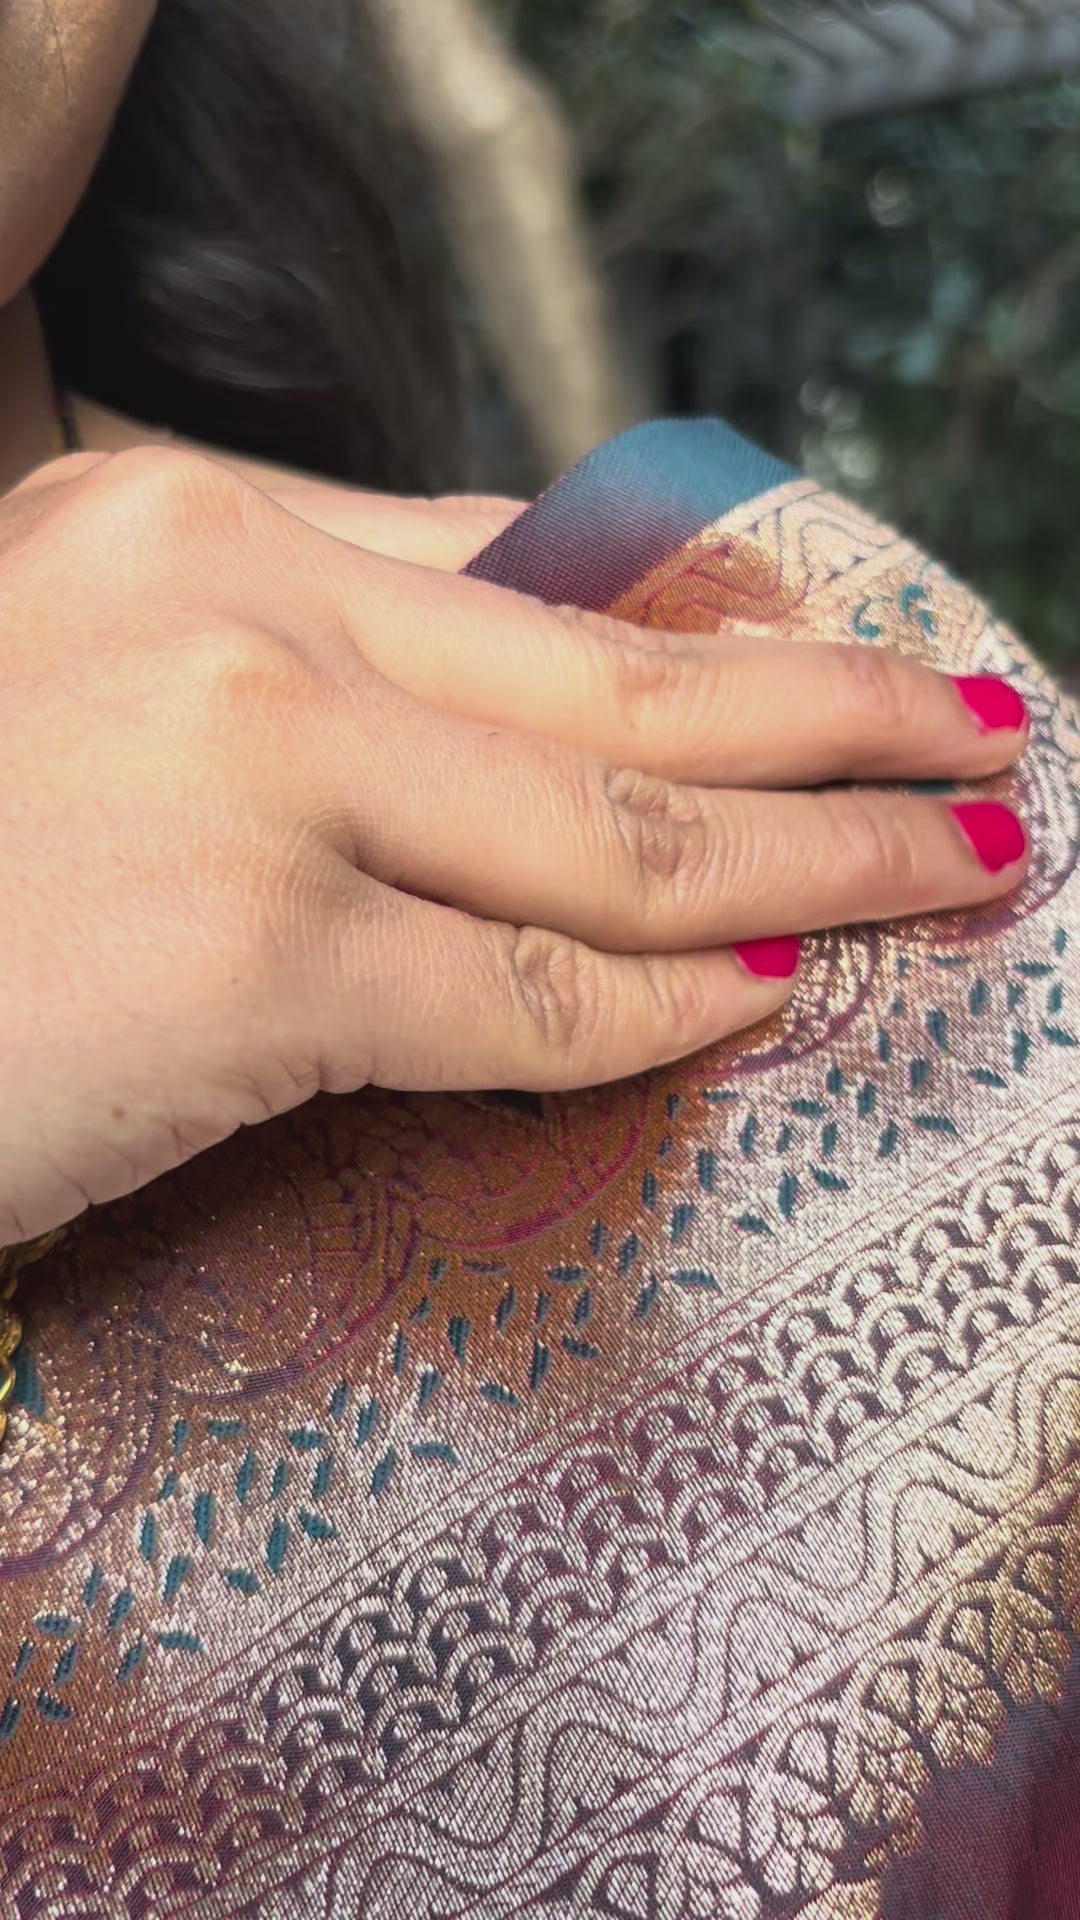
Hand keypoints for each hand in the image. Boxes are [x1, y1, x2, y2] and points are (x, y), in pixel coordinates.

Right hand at [0, 448, 1026, 1239]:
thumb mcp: (84, 696)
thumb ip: (291, 678)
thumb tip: (511, 708)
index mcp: (176, 527)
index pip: (510, 578)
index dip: (697, 630)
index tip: (823, 672)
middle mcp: (223, 607)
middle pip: (614, 680)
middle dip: (829, 721)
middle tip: (976, 742)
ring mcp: (249, 767)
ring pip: (617, 830)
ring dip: (817, 857)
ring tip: (952, 867)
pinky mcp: (254, 946)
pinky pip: (529, 988)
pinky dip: (665, 1002)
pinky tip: (767, 991)